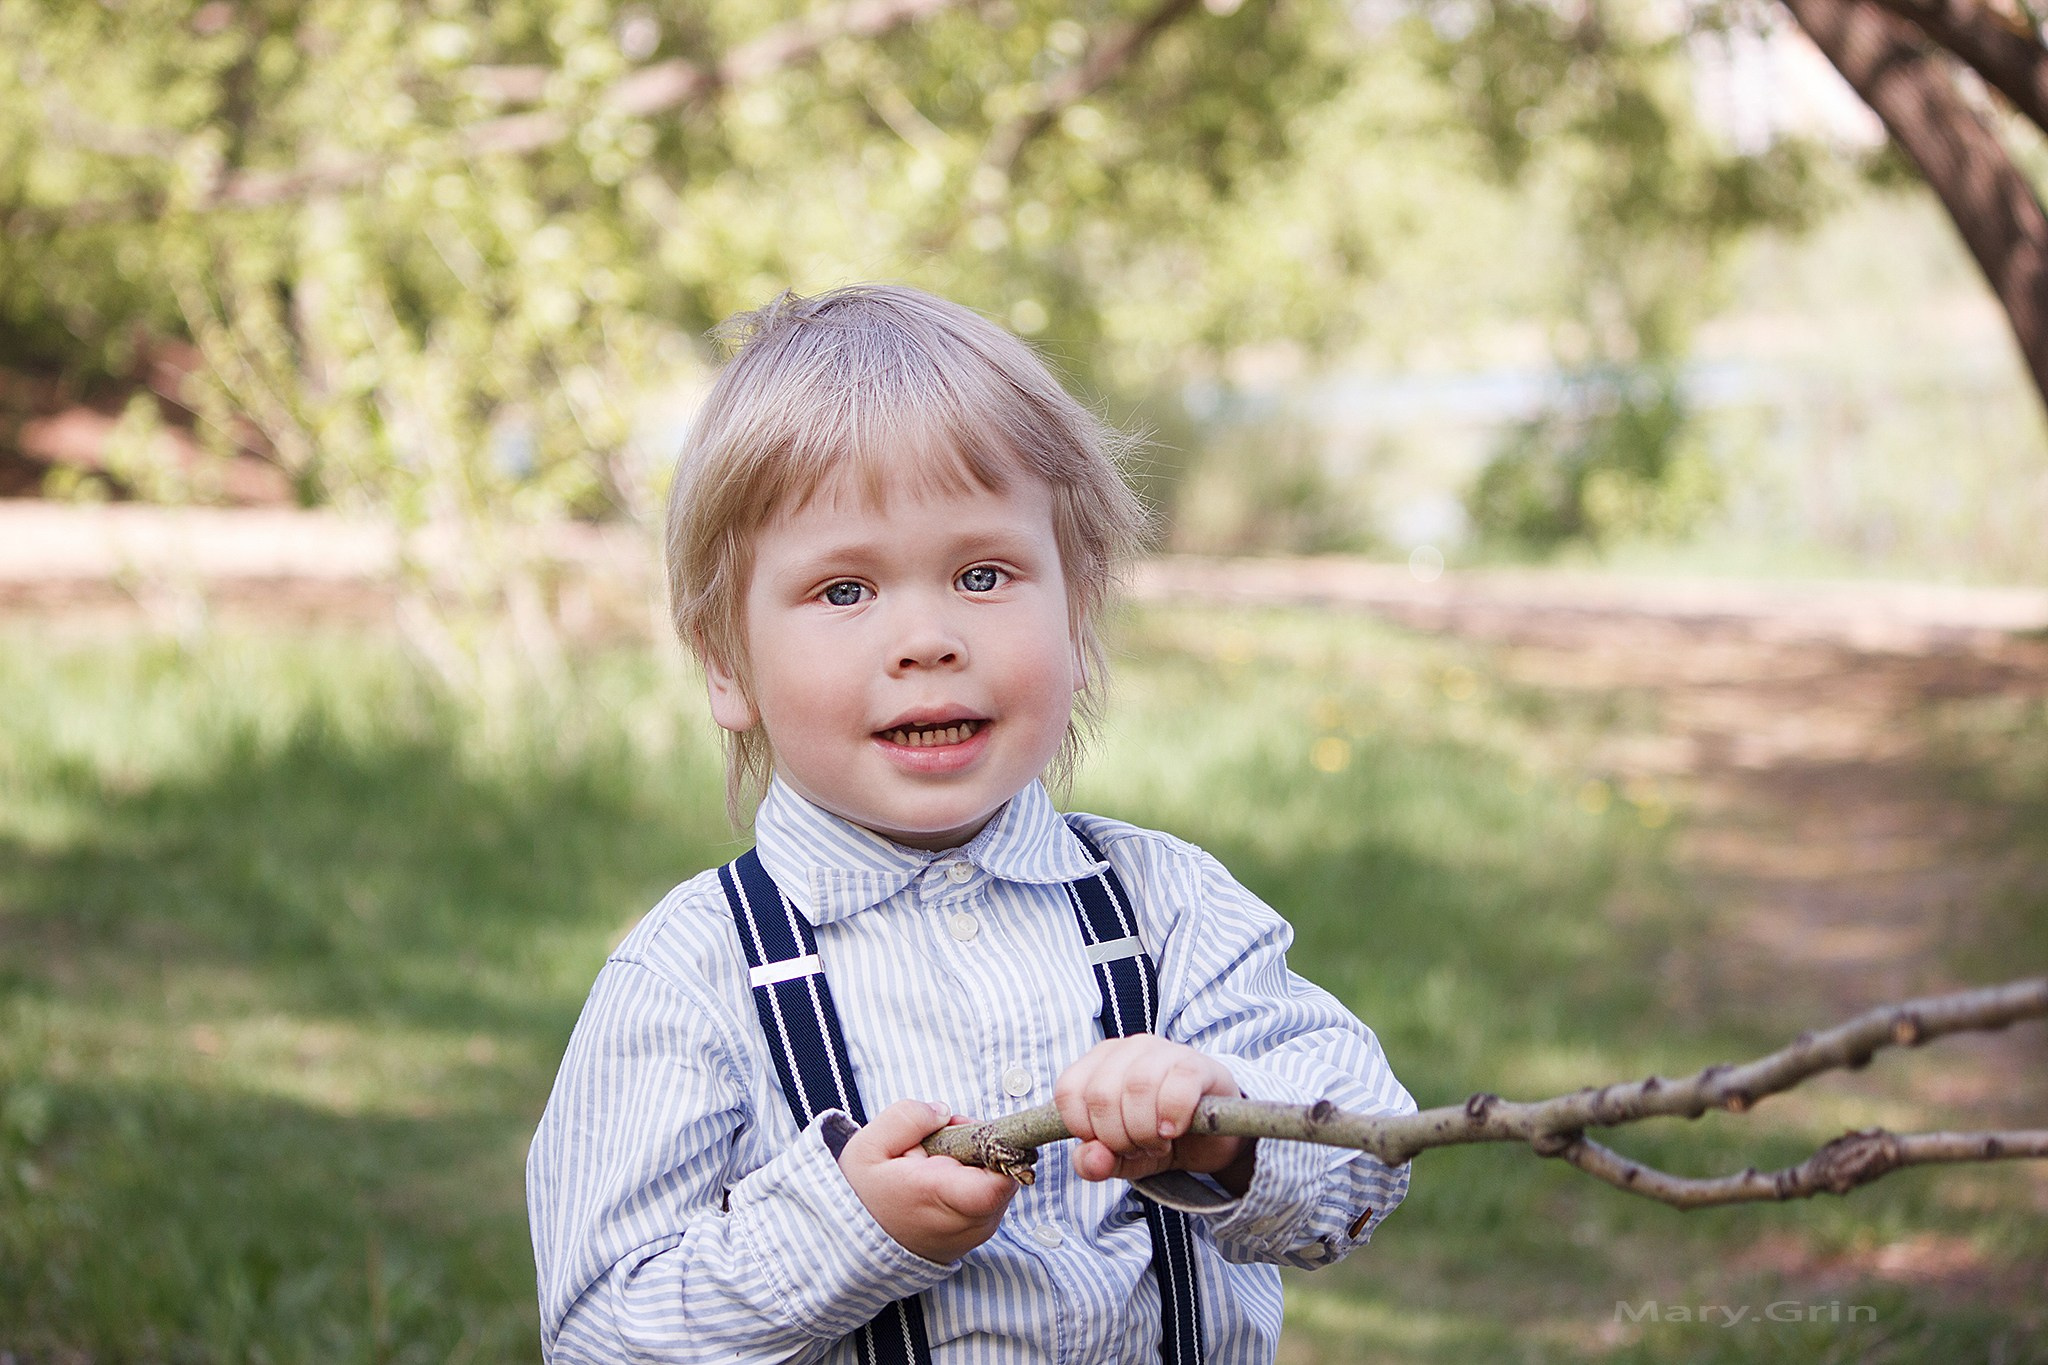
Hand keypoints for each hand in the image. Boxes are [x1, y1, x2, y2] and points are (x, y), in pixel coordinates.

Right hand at [837, 1099, 1019, 1262]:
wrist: (852, 1246)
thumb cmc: (861, 1195)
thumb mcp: (868, 1146)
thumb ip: (909, 1117)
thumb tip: (945, 1113)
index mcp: (940, 1196)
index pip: (1001, 1179)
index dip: (996, 1145)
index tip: (964, 1131)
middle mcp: (966, 1222)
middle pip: (1003, 1172)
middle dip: (978, 1146)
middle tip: (939, 1141)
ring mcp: (975, 1234)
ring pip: (1000, 1184)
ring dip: (975, 1165)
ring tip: (933, 1164)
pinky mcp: (976, 1238)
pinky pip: (992, 1201)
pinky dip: (972, 1184)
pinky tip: (940, 1182)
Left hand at [1053, 1036, 1255, 1191]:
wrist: (1211, 1138)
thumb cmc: (1155, 1137)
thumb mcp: (1118, 1158)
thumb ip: (1094, 1161)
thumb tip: (1091, 1159)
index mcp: (1098, 1062)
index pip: (1069, 1092)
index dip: (1085, 1129)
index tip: (1108, 1143)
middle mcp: (1127, 1048)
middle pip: (1101, 1094)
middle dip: (1118, 1136)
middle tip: (1139, 1146)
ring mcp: (1164, 1051)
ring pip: (1138, 1087)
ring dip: (1145, 1131)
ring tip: (1158, 1141)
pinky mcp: (1198, 1065)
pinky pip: (1178, 1088)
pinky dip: (1173, 1118)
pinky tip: (1175, 1130)